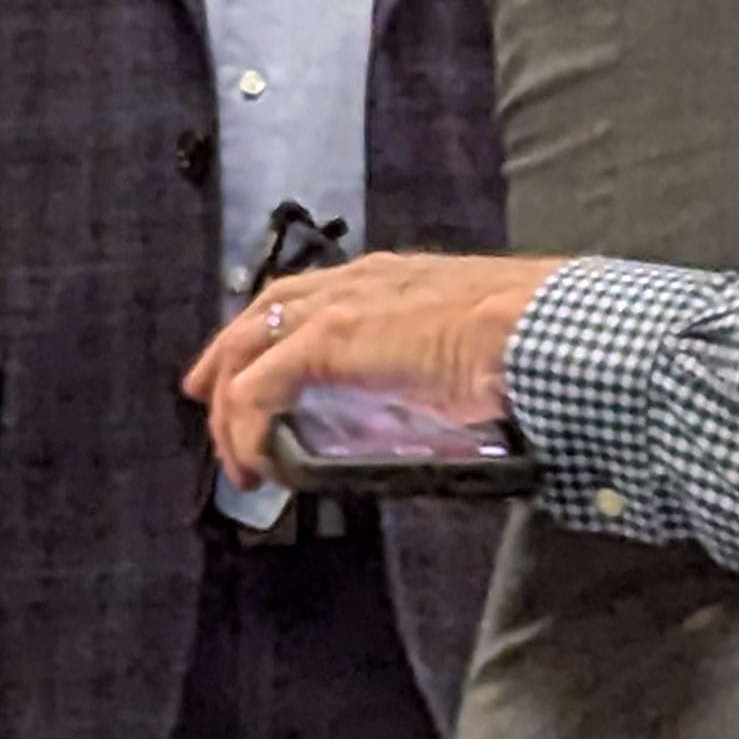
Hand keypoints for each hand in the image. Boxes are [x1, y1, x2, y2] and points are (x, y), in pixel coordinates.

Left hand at [185, 253, 561, 487]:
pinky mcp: (326, 339)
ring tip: (234, 455)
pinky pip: (259, 387)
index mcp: (388, 279)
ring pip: (248, 349)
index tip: (254, 366)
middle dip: (225, 358)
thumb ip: (430, 374)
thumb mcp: (463, 355)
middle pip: (260, 315)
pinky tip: (254, 458)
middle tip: (206, 400)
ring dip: (231, 406)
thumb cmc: (521, 344)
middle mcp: (354, 283)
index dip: (270, 330)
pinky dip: (247, 425)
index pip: (307, 297)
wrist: (532, 329)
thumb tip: (424, 419)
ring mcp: (337, 307)